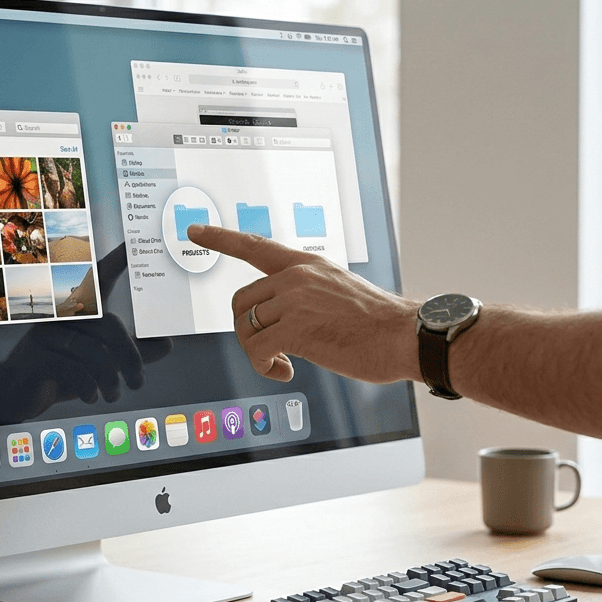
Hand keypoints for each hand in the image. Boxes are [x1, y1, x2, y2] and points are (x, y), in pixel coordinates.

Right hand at [0, 244, 172, 421]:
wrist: (17, 393)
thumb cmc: (62, 371)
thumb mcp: (101, 362)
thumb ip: (132, 353)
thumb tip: (167, 344)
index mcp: (79, 310)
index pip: (98, 279)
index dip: (115, 262)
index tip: (132, 245)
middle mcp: (63, 315)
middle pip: (109, 325)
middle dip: (130, 356)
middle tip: (138, 381)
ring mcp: (46, 334)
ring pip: (93, 352)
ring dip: (110, 380)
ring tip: (113, 395)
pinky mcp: (36, 356)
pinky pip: (72, 369)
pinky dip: (89, 387)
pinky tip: (92, 397)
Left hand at [187, 224, 419, 383]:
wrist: (406, 336)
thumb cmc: (377, 324)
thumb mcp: (338, 290)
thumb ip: (306, 293)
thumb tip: (279, 317)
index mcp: (306, 264)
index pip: (254, 246)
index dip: (221, 238)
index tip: (195, 230)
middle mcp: (296, 276)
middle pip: (240, 301)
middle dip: (247, 330)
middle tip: (272, 349)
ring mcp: (294, 300)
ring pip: (244, 328)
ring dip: (258, 353)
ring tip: (284, 363)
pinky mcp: (295, 328)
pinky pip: (256, 350)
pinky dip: (263, 367)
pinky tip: (285, 371)